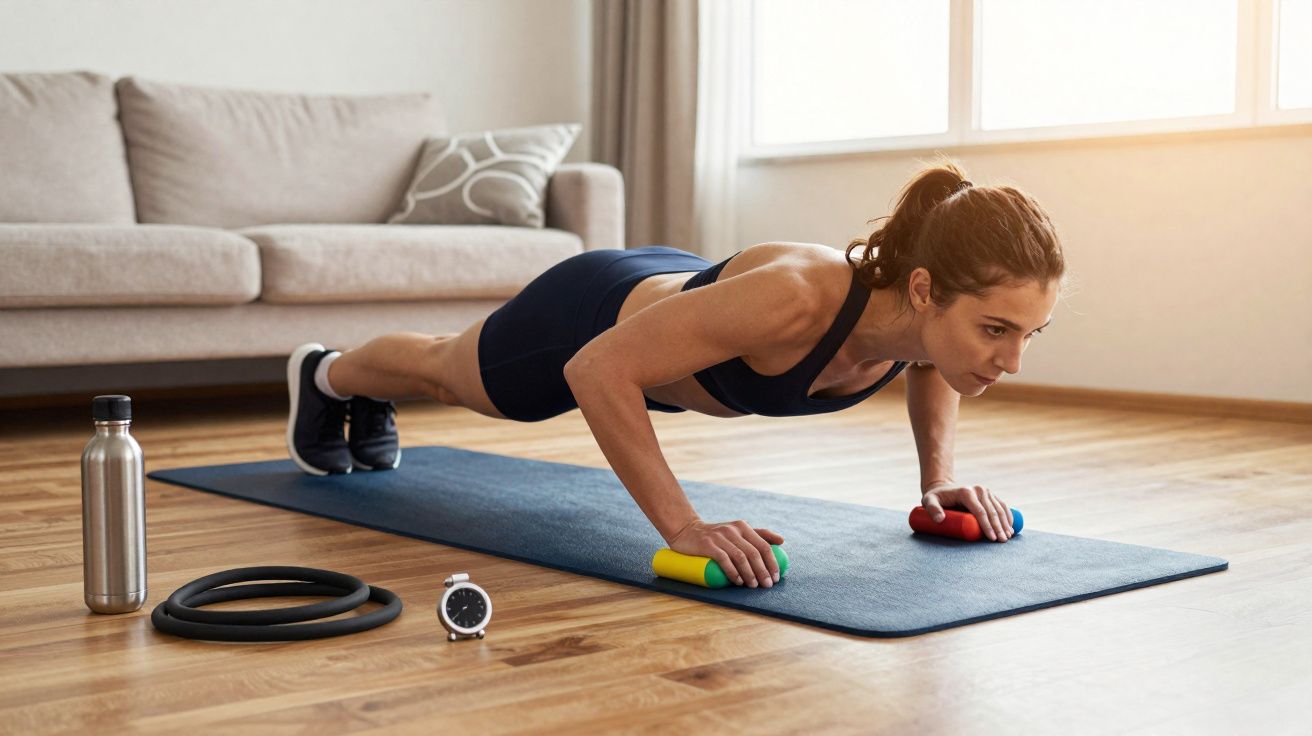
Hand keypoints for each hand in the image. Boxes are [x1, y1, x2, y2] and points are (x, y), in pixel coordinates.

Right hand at [668, 519, 783, 587]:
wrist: (686, 530)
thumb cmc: (715, 535)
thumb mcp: (737, 530)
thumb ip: (757, 534)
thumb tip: (782, 541)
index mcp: (743, 526)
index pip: (763, 545)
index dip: (772, 562)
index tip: (775, 578)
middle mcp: (733, 530)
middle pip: (754, 553)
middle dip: (763, 571)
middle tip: (766, 586)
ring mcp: (720, 537)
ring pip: (741, 557)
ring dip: (750, 574)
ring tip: (753, 586)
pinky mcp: (707, 545)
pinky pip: (724, 559)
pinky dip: (733, 572)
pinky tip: (738, 581)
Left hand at [921, 482, 1013, 541]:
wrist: (943, 488)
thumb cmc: (936, 497)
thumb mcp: (929, 500)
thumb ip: (931, 509)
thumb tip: (939, 520)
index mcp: (967, 492)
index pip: (980, 512)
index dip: (987, 526)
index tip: (991, 538)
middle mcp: (979, 490)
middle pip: (992, 512)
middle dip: (999, 528)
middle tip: (1002, 542)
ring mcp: (986, 491)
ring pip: (999, 509)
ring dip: (1006, 523)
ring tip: (1008, 537)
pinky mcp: (989, 494)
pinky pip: (1001, 505)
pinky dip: (1007, 516)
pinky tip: (1011, 526)